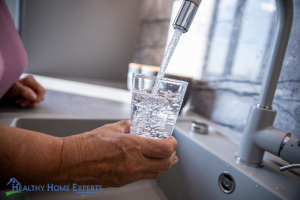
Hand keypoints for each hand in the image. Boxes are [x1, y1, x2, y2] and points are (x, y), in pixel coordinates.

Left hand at [3, 75, 45, 106]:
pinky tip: (20, 101)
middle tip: (23, 102)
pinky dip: (27, 103)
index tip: (33, 102)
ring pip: (37, 100)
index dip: (38, 97)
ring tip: (20, 101)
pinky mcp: (30, 95)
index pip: (42, 90)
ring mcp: (32, 90)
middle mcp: (33, 85)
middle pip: (40, 96)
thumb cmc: (7, 87)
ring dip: (28, 103)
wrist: (3, 91)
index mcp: (31, 81)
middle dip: (32, 101)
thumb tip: (34, 97)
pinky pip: (33, 101)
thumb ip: (25, 92)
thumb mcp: (15, 89)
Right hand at [59, 120, 177, 186]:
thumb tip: (134, 126)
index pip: (165, 149)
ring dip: (163, 165)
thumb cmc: (87, 144)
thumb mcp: (111, 129)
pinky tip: (146, 163)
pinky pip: (142, 176)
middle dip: (171, 156)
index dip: (172, 144)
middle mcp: (134, 163)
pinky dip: (149, 169)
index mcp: (133, 146)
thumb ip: (127, 126)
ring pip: (155, 173)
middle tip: (171, 149)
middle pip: (165, 164)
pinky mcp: (122, 182)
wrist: (70, 162)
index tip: (171, 140)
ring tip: (164, 158)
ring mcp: (128, 175)